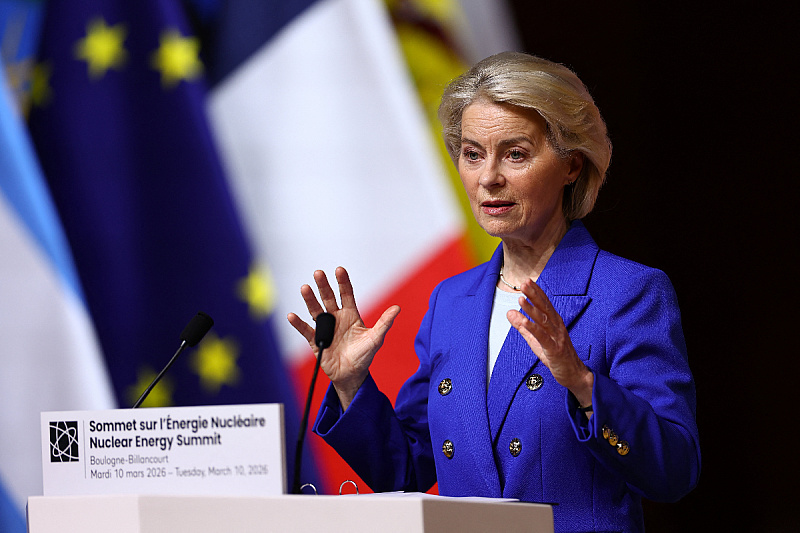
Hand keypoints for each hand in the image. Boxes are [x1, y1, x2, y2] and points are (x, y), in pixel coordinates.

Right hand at [287, 267, 399, 409]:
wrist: (352, 375)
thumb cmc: (364, 355)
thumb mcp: (376, 338)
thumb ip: (384, 323)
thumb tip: (397, 308)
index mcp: (350, 314)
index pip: (346, 294)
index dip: (343, 282)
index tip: (339, 270)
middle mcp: (336, 318)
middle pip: (328, 298)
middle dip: (324, 285)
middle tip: (319, 273)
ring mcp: (325, 328)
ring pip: (316, 311)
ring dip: (310, 300)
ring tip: (305, 288)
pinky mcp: (316, 341)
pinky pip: (306, 330)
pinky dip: (298, 324)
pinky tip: (292, 316)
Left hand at [506, 280, 592, 408]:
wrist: (574, 374)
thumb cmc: (556, 356)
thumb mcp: (536, 340)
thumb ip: (523, 326)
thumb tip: (509, 313)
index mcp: (554, 323)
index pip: (545, 304)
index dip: (536, 292)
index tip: (527, 281)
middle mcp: (557, 327)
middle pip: (545, 308)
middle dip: (534, 295)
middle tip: (524, 284)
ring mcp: (557, 338)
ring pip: (543, 321)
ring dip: (532, 309)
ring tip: (521, 299)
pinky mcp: (555, 350)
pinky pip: (543, 337)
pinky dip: (533, 329)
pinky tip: (524, 321)